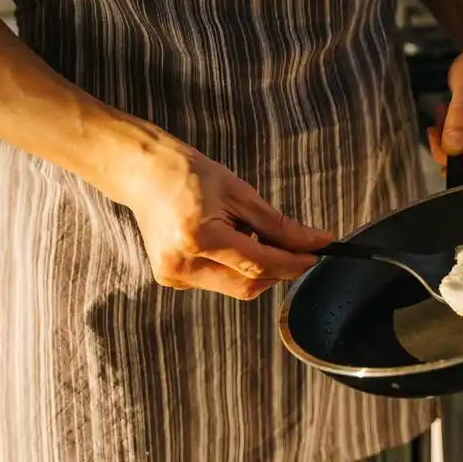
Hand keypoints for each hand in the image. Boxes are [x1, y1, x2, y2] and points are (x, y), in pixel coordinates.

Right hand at [124, 143, 332, 299]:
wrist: (143, 174)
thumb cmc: (191, 175)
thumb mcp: (240, 193)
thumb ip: (278, 225)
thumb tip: (316, 242)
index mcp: (199, 238)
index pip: (259, 264)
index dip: (294, 262)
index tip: (319, 253)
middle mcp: (182, 264)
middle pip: (248, 285)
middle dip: (279, 270)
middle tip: (297, 249)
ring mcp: (174, 276)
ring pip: (235, 287)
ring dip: (257, 269)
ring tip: (249, 233)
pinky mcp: (171, 279)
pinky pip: (218, 282)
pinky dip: (235, 268)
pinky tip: (227, 241)